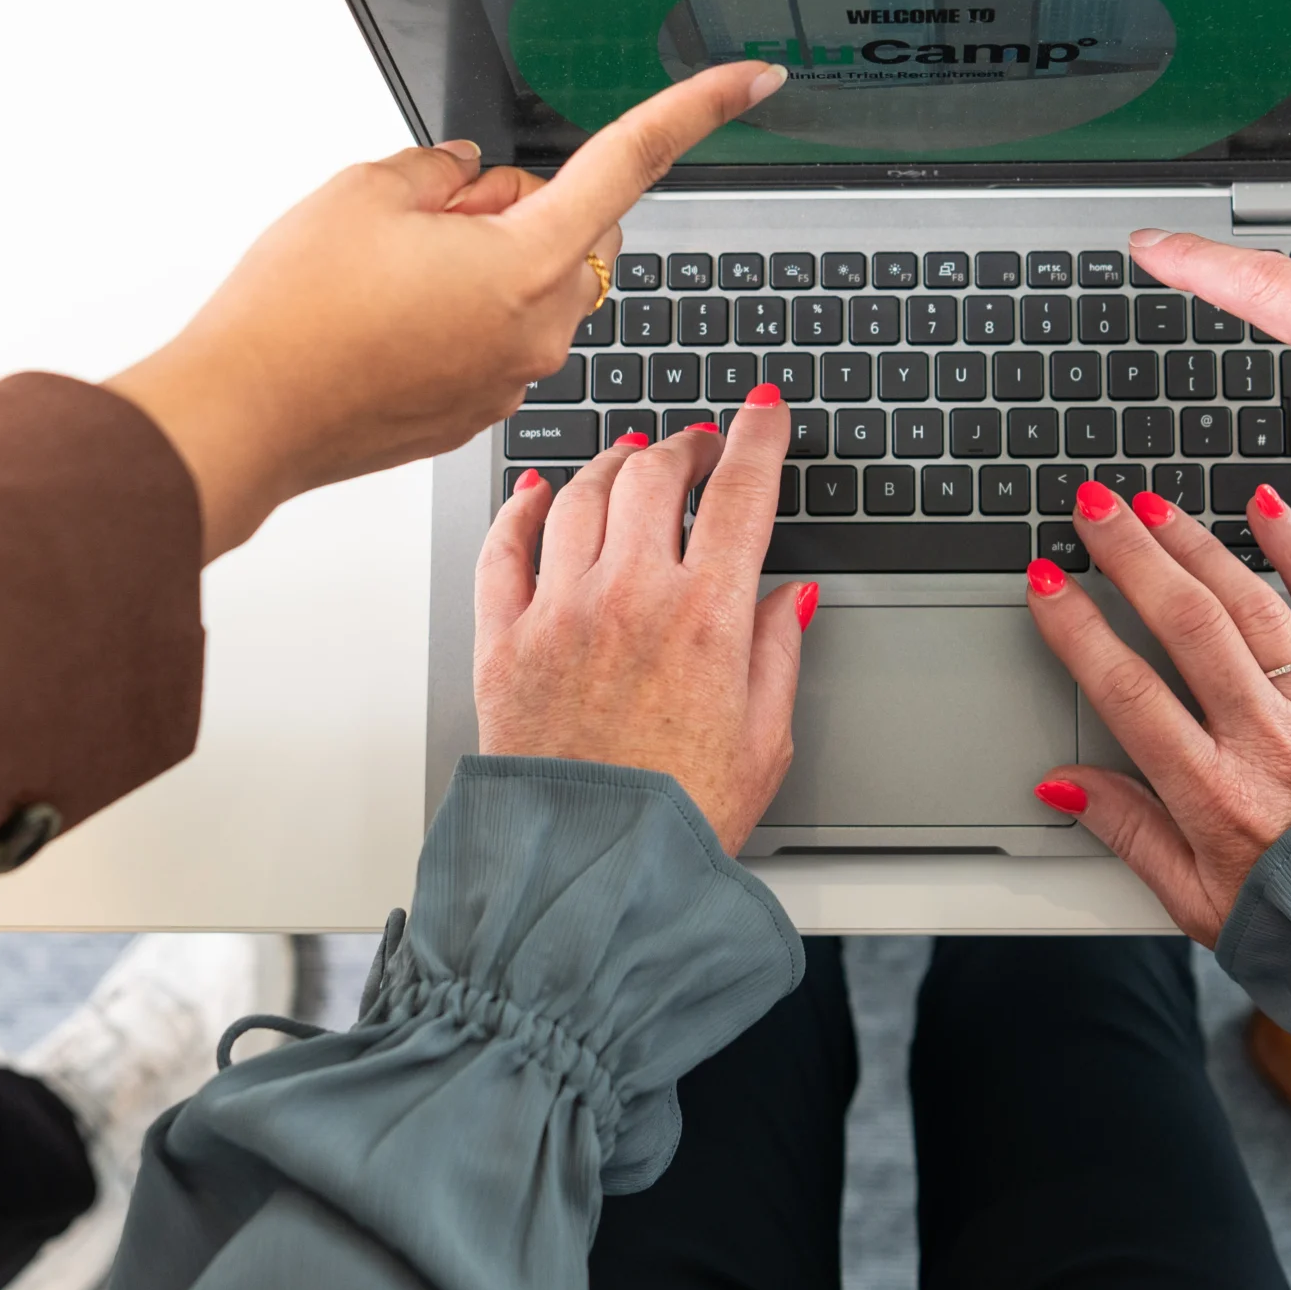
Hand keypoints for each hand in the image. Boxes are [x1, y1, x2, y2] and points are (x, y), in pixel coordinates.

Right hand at [107, 60, 786, 559]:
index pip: (633, 161)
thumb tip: (473, 178)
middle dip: (526, 203)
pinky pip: (501, 333)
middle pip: (581, 228)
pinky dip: (465, 311)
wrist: (243, 417)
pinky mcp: (482, 407)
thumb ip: (446, 168)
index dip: (697, 109)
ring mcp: (516, 375)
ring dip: (490, 260)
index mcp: (528, 260)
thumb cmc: (295, 314)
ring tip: (392, 277)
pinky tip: (390, 321)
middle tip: (431, 215)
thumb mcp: (367, 191)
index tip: (754, 80)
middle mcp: (542, 326)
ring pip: (538, 282)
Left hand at [470, 388, 812, 852]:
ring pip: (582, 495)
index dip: (758, 437)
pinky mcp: (504, 642)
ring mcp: (559, 614)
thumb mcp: (766, 740)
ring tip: (632, 459)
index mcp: (707, 619)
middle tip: (700, 443)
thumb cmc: (678, 822)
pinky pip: (506, 548)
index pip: (741, 492)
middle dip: (687, 444)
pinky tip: (540, 494)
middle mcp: (629, 599)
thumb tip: (787, 597)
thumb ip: (778, 653)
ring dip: (614, 463)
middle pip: (655, 476)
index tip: (763, 412)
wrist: (591, 877)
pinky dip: (525, 508)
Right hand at [1024, 479, 1290, 944]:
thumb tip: (1063, 784)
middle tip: (1093, 511)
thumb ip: (1127, 832)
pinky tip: (1267, 510)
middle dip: (1131, 557)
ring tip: (1153, 506)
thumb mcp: (1194, 901)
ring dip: (1197, 545)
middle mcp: (1268, 742)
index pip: (1128, 693)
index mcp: (1214, 795)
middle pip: (1187, 626)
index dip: (1079, 630)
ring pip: (1252, 606)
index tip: (1046, 585)